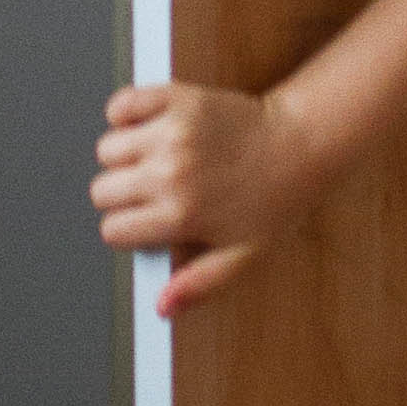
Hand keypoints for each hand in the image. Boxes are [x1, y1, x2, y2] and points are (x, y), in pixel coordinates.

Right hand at [92, 83, 325, 317]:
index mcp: (181, 215)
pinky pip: (122, 104)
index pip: (113, 230)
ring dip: (125, 155)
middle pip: (102, 190)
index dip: (130, 229)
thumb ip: (201, 284)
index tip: (150, 220)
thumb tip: (161, 306)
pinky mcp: (178, 99)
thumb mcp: (246, 254)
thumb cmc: (277, 198)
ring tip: (157, 158)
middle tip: (155, 190)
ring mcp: (172, 134)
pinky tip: (148, 125)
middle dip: (123, 195)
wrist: (303, 143)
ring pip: (108, 150)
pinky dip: (126, 112)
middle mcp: (170, 175)